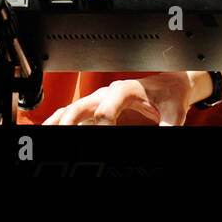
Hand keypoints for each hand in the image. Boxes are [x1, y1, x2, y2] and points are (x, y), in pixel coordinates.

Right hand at [41, 72, 197, 125]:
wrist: (170, 86)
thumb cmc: (170, 96)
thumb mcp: (174, 112)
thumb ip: (168, 126)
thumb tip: (165, 135)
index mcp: (128, 90)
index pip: (108, 105)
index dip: (105, 120)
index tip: (108, 131)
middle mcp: (109, 93)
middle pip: (82, 105)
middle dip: (72, 121)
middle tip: (65, 135)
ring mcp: (99, 101)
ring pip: (71, 109)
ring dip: (58, 122)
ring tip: (47, 134)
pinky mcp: (95, 110)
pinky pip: (70, 114)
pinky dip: (58, 122)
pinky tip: (49, 130)